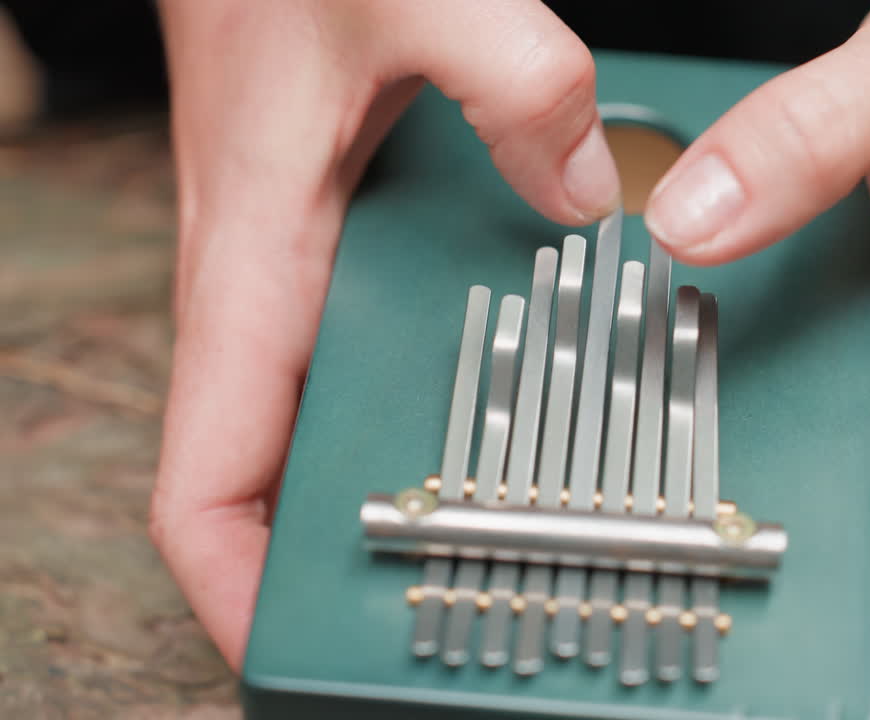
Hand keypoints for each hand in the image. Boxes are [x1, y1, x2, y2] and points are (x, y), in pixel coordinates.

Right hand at [148, 0, 617, 670]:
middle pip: (276, 476)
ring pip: (321, 420)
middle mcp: (268, 285)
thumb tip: (587, 193)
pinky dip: (415, 394)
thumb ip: (517, 86)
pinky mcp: (333, 235)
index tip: (292, 647)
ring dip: (383, 483)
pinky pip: (362, 349)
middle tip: (445, 602)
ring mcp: (299, 268)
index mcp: (256, 264)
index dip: (236, 586)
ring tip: (492, 531)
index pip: (206, 477)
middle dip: (336, 559)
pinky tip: (496, 397)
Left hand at [643, 1, 869, 715]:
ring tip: (657, 574)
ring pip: (861, 546)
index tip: (807, 701)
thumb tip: (685, 229)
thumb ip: (802, 145)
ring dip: (781, 579)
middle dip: (807, 651)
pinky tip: (688, 459)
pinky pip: (836, 466)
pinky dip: (772, 489)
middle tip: (681, 644)